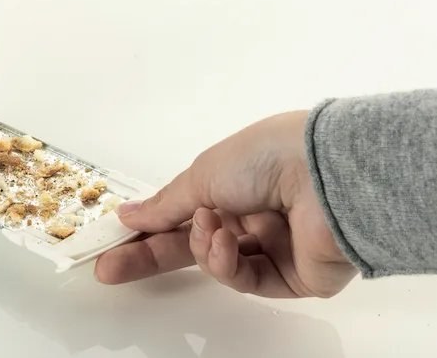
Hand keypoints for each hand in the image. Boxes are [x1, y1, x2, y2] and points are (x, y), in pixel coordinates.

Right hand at [95, 111, 357, 297]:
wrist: (326, 174)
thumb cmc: (266, 157)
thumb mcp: (202, 174)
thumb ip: (165, 205)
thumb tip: (129, 215)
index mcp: (232, 184)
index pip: (181, 214)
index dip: (146, 228)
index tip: (112, 241)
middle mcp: (253, 215)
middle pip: (191, 246)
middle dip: (150, 256)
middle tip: (109, 269)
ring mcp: (273, 247)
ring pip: (216, 264)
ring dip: (202, 247)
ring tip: (209, 226)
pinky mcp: (293, 277)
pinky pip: (245, 279)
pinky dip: (227, 262)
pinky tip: (226, 240)